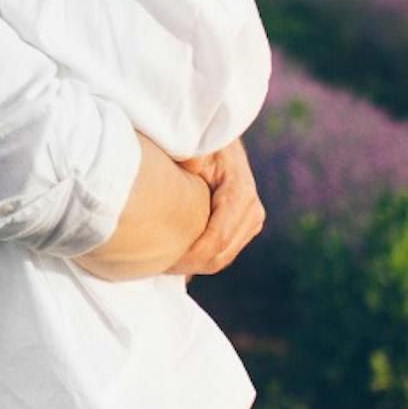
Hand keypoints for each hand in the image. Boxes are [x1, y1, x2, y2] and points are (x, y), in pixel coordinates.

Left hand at [167, 141, 263, 280]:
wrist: (222, 144)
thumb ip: (191, 157)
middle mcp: (251, 210)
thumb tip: (190, 166)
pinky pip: (223, 254)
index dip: (189, 255)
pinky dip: (200, 261)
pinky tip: (176, 258)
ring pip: (222, 259)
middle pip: (220, 255)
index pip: (216, 239)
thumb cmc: (203, 143)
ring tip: (162, 262)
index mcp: (239, 192)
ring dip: (192, 266)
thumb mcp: (195, 145)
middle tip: (155, 265)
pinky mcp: (246, 228)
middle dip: (188, 265)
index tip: (161, 259)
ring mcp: (252, 221)